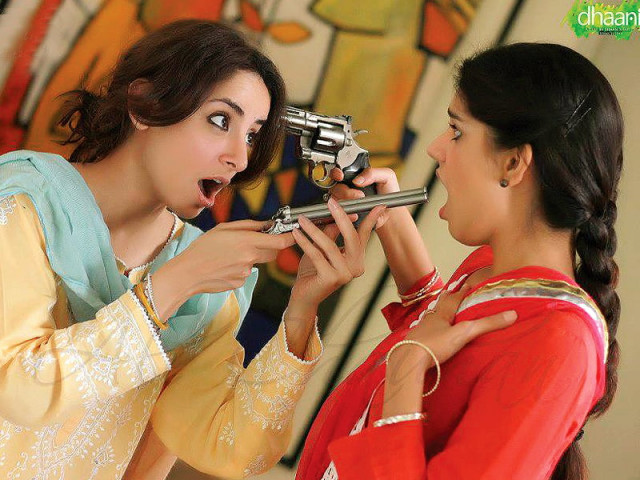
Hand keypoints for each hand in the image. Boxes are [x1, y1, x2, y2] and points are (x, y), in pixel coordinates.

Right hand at [176, 219, 294, 294]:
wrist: (187, 273)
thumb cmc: (202, 247)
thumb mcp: (223, 228)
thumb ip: (249, 225)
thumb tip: (267, 224)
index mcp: (247, 241)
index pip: (279, 241)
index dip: (290, 237)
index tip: (294, 233)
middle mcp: (250, 258)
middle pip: (273, 253)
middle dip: (270, 246)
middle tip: (254, 241)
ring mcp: (246, 272)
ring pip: (257, 262)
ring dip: (250, 257)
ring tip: (228, 254)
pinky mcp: (240, 283)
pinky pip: (246, 272)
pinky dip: (239, 267)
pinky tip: (223, 265)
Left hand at [288, 197, 385, 308]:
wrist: (304, 297)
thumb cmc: (313, 273)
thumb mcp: (322, 249)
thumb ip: (330, 234)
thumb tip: (335, 215)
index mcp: (357, 261)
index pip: (363, 236)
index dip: (370, 220)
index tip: (377, 206)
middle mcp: (355, 268)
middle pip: (351, 237)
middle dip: (341, 217)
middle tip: (332, 203)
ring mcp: (344, 275)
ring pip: (330, 245)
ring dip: (314, 229)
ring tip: (303, 219)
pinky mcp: (330, 278)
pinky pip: (316, 254)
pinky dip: (305, 242)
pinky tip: (297, 233)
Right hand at [328, 167, 399, 228]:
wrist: (392, 212)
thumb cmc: (390, 193)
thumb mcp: (386, 176)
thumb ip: (372, 173)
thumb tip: (357, 179)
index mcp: (354, 177)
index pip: (338, 173)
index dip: (336, 173)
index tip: (341, 176)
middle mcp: (346, 189)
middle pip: (335, 188)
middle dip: (346, 192)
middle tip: (360, 195)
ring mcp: (344, 203)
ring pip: (335, 201)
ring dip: (346, 203)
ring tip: (361, 205)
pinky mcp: (345, 215)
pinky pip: (338, 215)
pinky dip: (346, 214)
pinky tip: (356, 215)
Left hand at [390, 283, 517, 371]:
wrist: (409, 361)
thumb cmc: (435, 345)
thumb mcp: (464, 334)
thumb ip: (486, 325)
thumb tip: (512, 314)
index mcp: (441, 314)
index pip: (453, 299)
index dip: (462, 291)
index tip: (468, 284)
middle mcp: (429, 320)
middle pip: (440, 306)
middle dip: (448, 299)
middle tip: (453, 293)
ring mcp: (420, 332)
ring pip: (431, 319)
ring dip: (438, 315)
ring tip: (442, 313)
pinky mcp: (415, 345)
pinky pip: (424, 333)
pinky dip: (430, 331)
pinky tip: (430, 336)